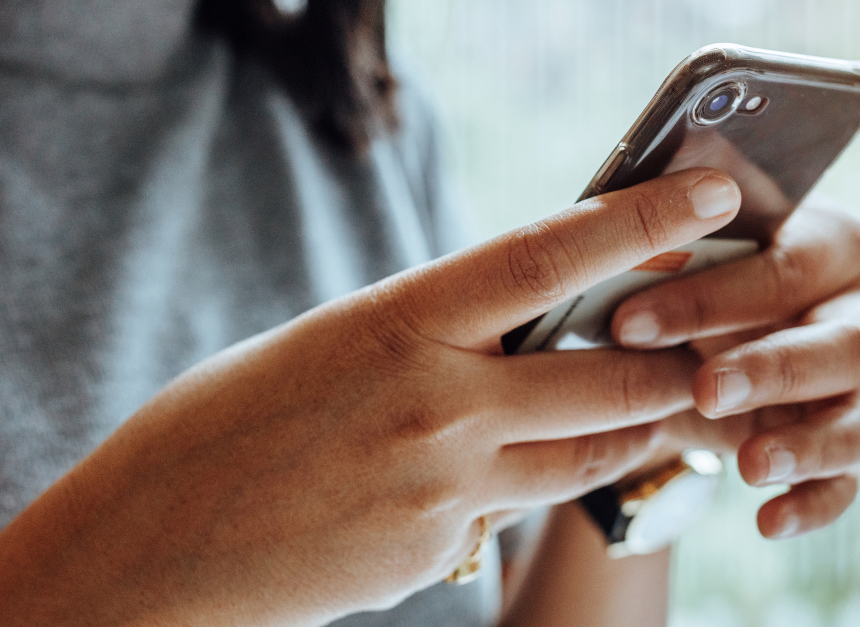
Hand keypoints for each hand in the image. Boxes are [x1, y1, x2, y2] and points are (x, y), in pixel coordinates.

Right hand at [0, 169, 743, 626]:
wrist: (150, 549)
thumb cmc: (220, 427)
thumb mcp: (325, 346)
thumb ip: (424, 339)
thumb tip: (505, 337)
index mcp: (396, 326)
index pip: (545, 259)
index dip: (638, 221)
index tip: (708, 194)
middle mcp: (435, 409)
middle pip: (606, 381)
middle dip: (669, 366)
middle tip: (702, 347)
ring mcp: (442, 491)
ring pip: (583, 458)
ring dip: (623, 432)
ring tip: (640, 411)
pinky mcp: (437, 555)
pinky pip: (507, 513)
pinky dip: (514, 489)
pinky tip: (465, 480)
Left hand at [610, 199, 859, 538]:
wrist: (678, 344)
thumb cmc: (670, 276)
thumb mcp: (659, 251)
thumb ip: (654, 235)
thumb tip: (610, 222)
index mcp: (818, 240)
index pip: (785, 266)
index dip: (712, 296)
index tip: (627, 321)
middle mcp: (852, 307)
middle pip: (842, 341)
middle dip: (770, 367)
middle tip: (701, 389)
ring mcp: (854, 379)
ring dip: (809, 441)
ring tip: (748, 464)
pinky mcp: (842, 438)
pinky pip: (850, 477)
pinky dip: (817, 499)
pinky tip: (768, 521)